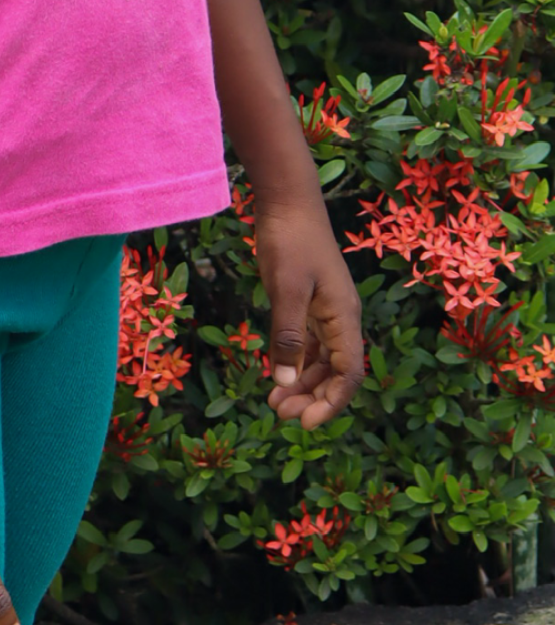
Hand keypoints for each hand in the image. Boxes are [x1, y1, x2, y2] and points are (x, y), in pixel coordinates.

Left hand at [255, 194, 364, 426]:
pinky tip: (276, 378)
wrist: (288, 201)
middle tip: (281, 415)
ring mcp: (326, 311)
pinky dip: (295, 364)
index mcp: (344, 317)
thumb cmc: (290, 241)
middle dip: (313, 398)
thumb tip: (284, 385)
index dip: (331, 402)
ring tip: (275, 404)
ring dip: (302, 385)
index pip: (348, 373)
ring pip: (321, 361)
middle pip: (336, 372)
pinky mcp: (310, 303)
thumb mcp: (286, 289)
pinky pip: (308, 344)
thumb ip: (287, 336)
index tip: (305, 423)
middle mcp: (340, 318)